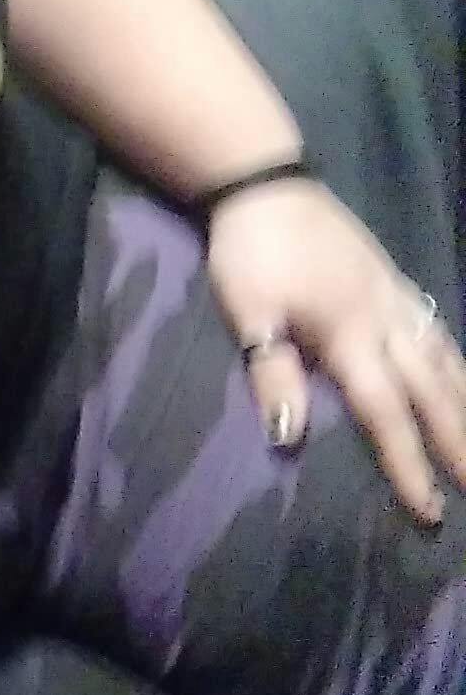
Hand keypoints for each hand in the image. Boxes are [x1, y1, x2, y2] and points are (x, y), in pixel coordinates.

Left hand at [205, 179, 465, 525]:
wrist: (267, 184)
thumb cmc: (252, 251)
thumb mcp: (250, 313)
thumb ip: (273, 372)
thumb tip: (289, 438)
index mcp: (350, 335)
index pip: (386, 413)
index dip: (408, 464)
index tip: (430, 509)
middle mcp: (386, 319)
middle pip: (433, 392)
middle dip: (457, 444)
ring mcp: (395, 295)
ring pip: (446, 358)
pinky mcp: (393, 278)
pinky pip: (438, 328)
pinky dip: (457, 360)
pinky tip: (460, 374)